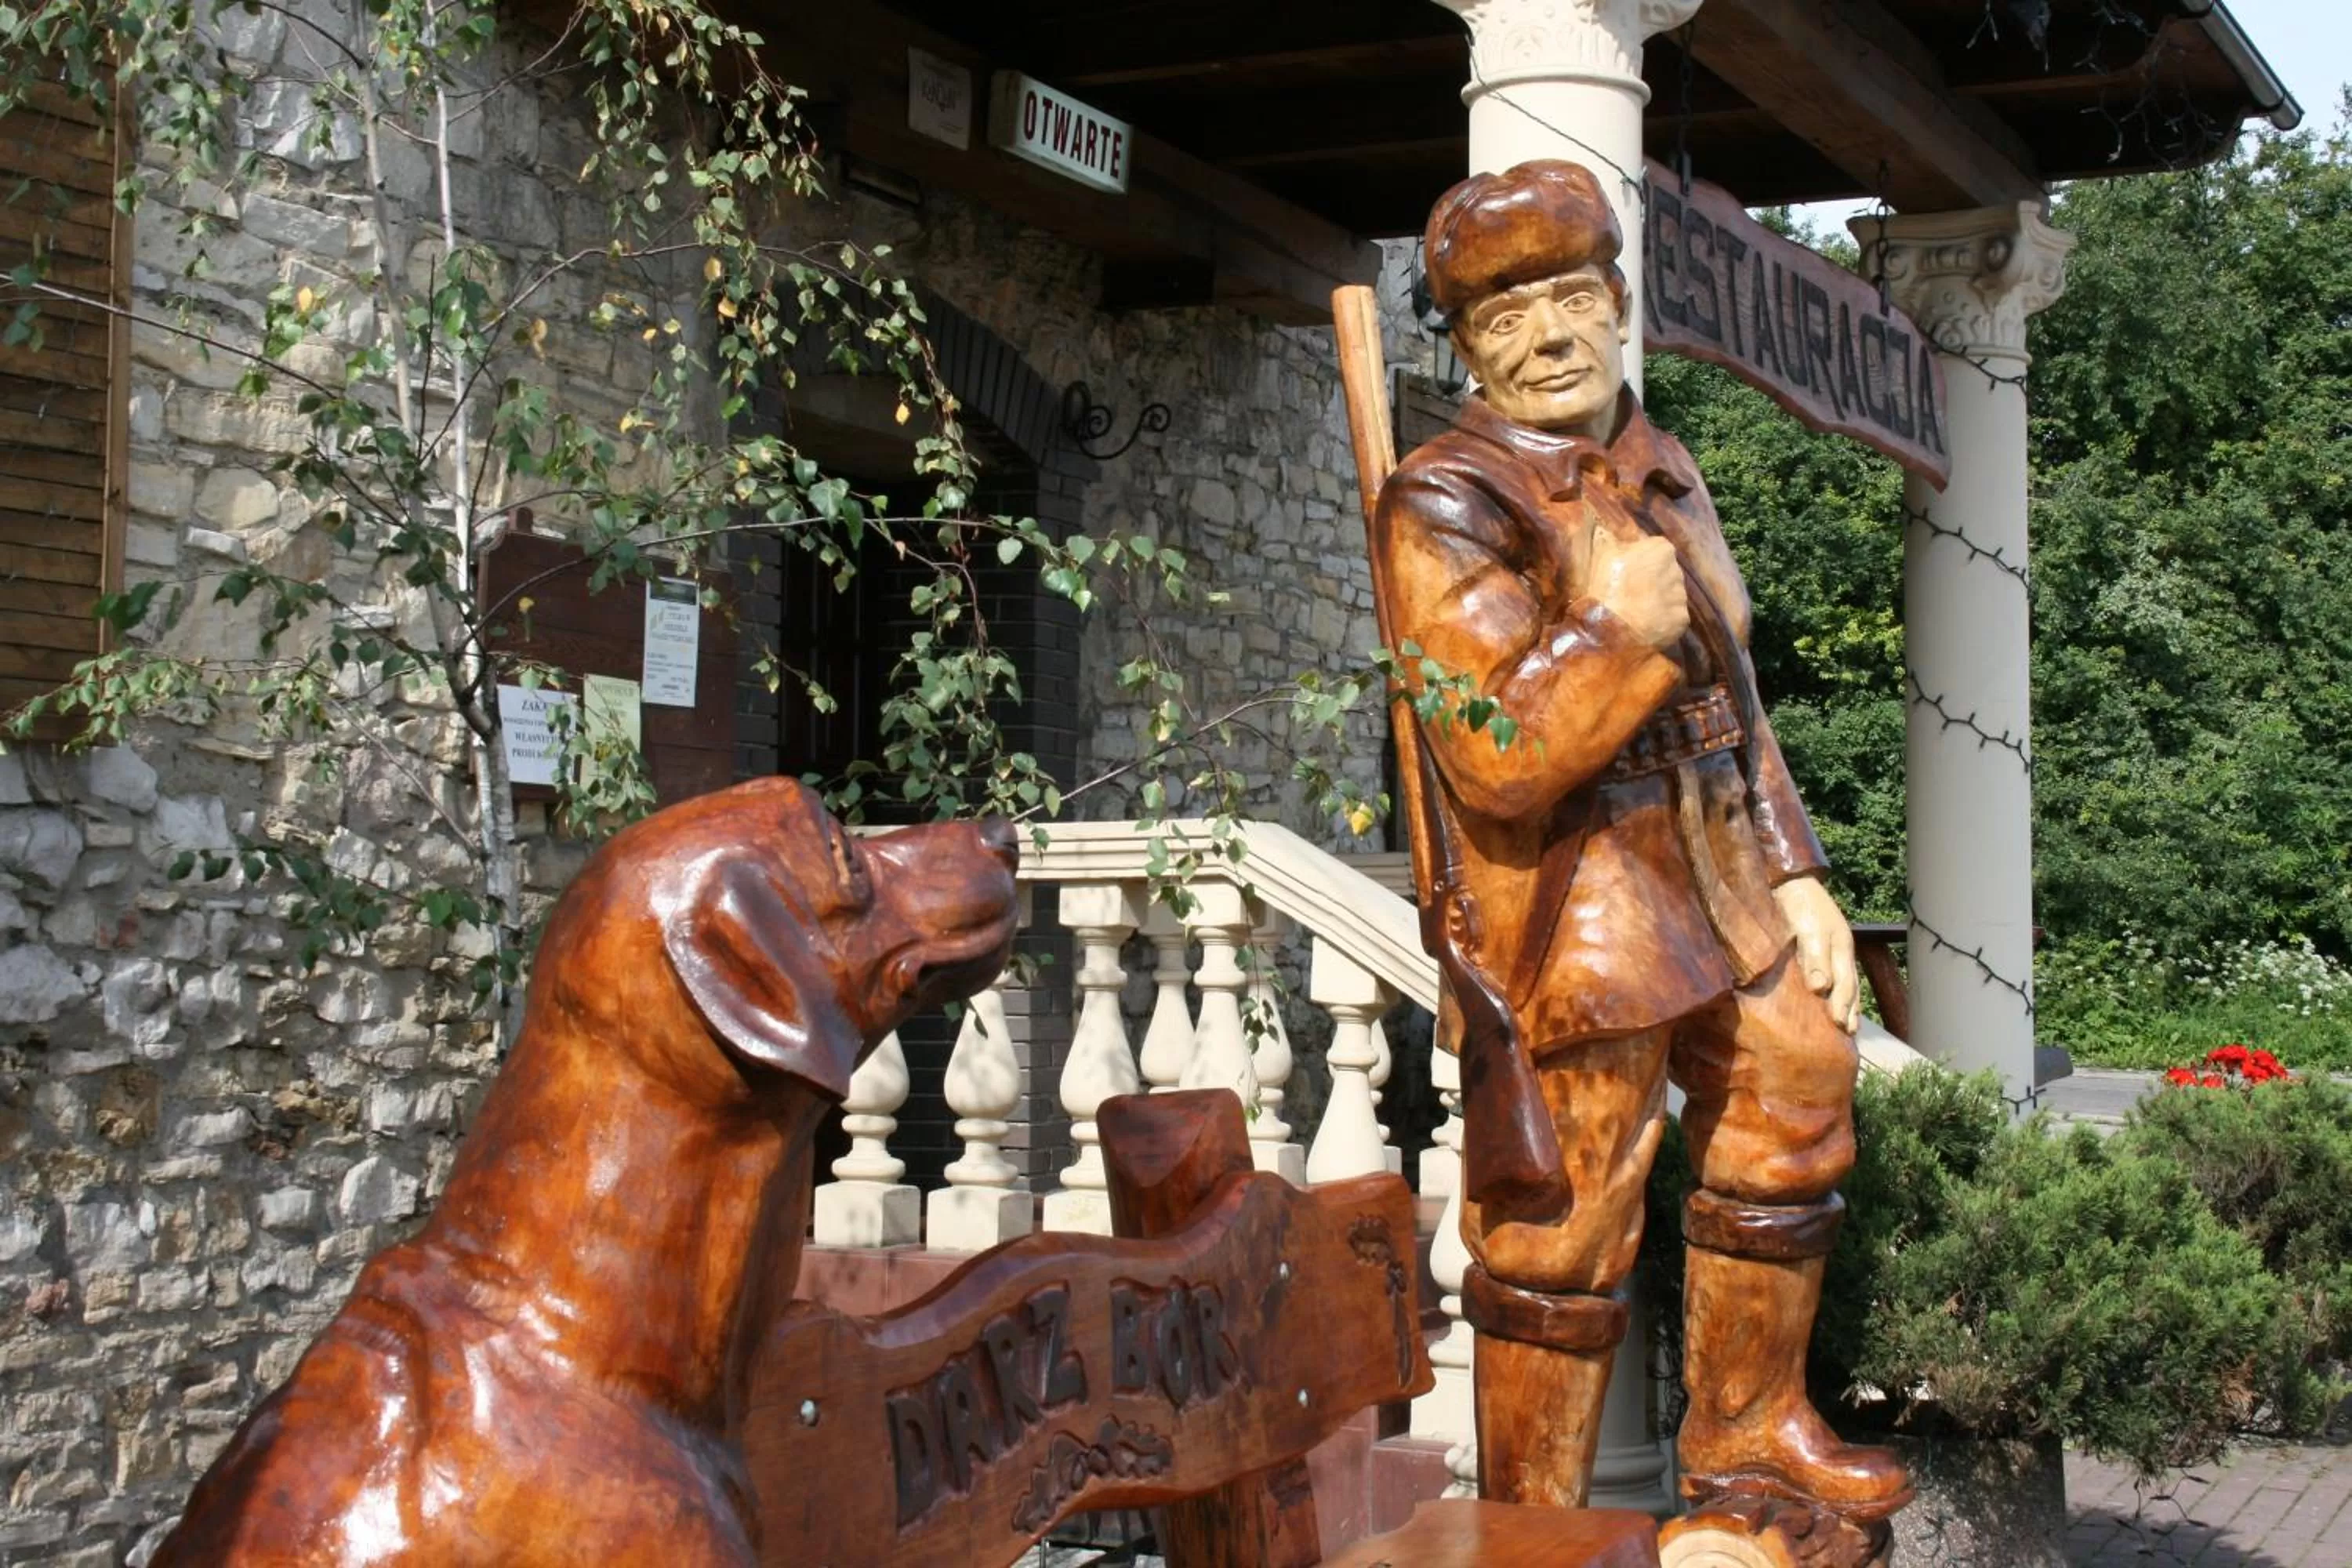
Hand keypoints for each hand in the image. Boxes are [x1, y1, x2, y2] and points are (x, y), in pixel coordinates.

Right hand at [1587, 530, 1687, 649]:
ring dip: (1659, 602)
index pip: (1658, 550)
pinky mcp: (1682, 619)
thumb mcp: (1602, 554)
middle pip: (1667, 573)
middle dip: (1654, 581)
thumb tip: (1609, 529)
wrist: (1609, 628)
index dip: (1644, 561)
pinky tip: (1647, 625)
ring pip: (1672, 596)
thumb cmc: (1604, 587)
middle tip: (1633, 593)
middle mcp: (1677, 569)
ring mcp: (1681, 596)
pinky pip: (1674, 617)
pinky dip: (1663, 621)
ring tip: (1639, 612)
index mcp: (1661, 549)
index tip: (1630, 572)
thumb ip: (1612, 539)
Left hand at [1773, 876, 1860, 1033]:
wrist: (1789, 880)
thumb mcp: (1809, 931)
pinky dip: (1835, 991)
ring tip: (1847, 1025)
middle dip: (1850, 1010)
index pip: (1845, 985)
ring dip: (1846, 1004)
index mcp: (1841, 948)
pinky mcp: (1818, 946)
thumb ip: (1815, 959)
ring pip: (1844, 982)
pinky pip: (1832, 974)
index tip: (1840, 1027)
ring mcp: (1832, 948)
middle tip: (1849, 1034)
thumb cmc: (1799, 904)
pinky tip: (1829, 1000)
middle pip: (1850, 986)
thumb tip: (1820, 990)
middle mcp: (1840, 951)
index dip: (1843, 1006)